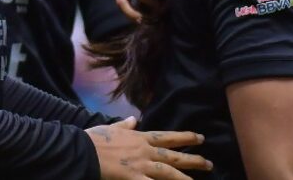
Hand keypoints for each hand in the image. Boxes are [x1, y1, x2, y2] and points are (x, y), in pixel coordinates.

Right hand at [86, 117, 212, 179]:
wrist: (83, 150)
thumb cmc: (95, 138)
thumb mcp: (111, 127)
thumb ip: (124, 125)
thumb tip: (132, 119)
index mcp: (140, 137)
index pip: (168, 137)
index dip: (185, 137)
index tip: (200, 137)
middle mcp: (145, 151)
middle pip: (173, 156)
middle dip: (193, 159)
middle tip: (209, 163)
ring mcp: (140, 166)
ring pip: (168, 173)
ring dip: (184, 178)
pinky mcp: (133, 178)